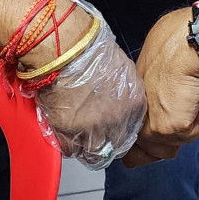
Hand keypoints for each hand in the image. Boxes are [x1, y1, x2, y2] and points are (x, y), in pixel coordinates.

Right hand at [32, 14, 146, 169]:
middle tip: (89, 132)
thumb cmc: (90, 51)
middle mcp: (118, 120)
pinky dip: (66, 142)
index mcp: (135, 104)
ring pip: (91, 152)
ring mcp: (94, 128)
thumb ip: (124, 92)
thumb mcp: (122, 70)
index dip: (116, 131)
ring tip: (74, 130)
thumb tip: (117, 102)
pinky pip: (70, 149)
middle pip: (113, 145)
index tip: (108, 130)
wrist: (67, 47)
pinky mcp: (70, 132)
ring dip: (83, 144)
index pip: (131, 131)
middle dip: (101, 141)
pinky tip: (63, 127)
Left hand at [123, 7, 198, 167]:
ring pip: (174, 146)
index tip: (156, 143)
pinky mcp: (173, 127)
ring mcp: (153, 128)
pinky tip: (189, 98)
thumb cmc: (165, 52)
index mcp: (124, 113)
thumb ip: (144, 104)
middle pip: (154, 154)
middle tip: (176, 115)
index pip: (129, 152)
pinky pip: (191, 135)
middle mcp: (135, 124)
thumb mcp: (144, 81)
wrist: (181, 46)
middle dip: (168, 140)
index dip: (144, 151)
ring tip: (182, 101)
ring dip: (183, 128)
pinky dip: (196, 119)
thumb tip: (155, 112)